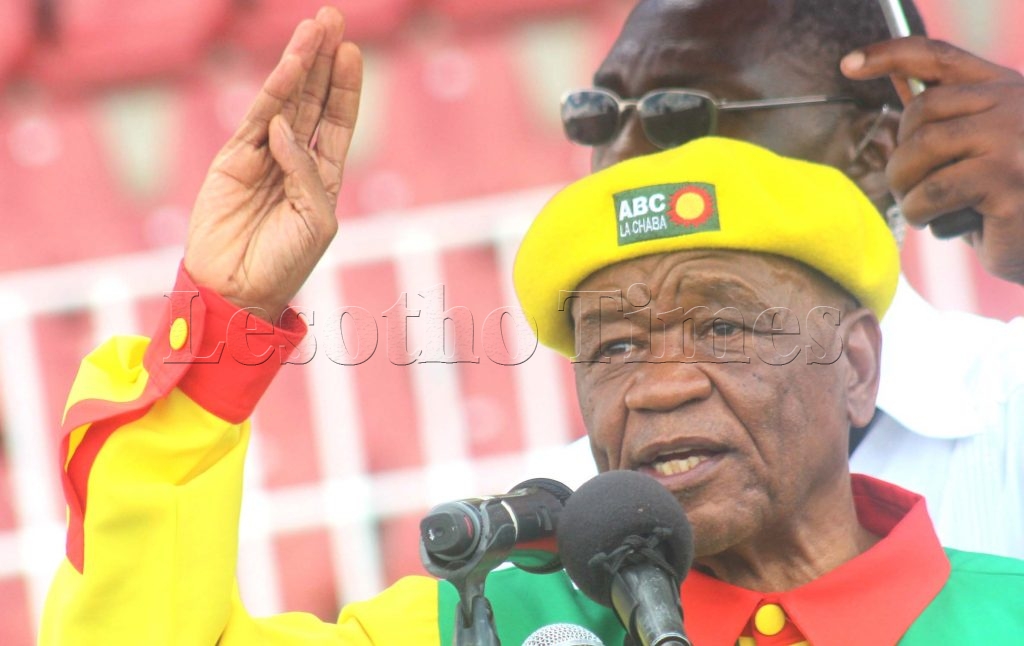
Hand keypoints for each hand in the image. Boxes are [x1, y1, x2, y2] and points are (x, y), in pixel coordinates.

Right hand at [185, 7, 362, 318]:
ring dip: (298, 64)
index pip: (336, 120)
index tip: (353, 51)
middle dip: (322, 59)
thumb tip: (283, 125)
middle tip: (331, 18)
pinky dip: (271, 96)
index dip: (345, 86)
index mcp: (322, 174)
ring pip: (283, 100)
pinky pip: (254, 121)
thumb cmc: (286, 264)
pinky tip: (289, 71)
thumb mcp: (316, 221)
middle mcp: (294, 158)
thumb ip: (305, 172)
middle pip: (312, 98)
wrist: (239, 291)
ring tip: (312, 28)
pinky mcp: (232, 160)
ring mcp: (262, 156)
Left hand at [841, 36, 1023, 284]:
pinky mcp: (1006, 181)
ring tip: (924, 209)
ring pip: (920, 149)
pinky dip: (922, 213)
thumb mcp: (978, 152)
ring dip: (906, 188)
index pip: (939, 57)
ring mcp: (1012, 140)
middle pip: (920, 110)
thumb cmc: (1007, 202)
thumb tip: (900, 82)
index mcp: (1005, 90)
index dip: (890, 55)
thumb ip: (946, 119)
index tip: (849, 63)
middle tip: (910, 190)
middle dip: (901, 156)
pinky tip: (946, 225)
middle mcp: (1013, 104)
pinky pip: (932, 192)